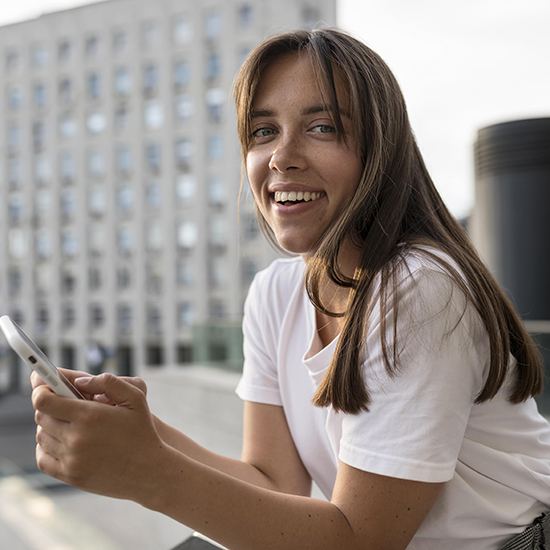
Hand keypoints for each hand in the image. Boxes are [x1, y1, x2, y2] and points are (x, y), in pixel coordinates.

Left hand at [32, 373, 163, 501]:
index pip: (44, 400)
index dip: (40, 390)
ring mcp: (71, 459)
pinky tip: (60, 441)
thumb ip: (108, 382)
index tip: (44, 386)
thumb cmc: (142, 430)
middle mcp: (76, 438)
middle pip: (41, 417)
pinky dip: (45, 448)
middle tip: (61, 403)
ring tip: (66, 422)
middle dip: (48, 406)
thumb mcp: (135, 398)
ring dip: (48, 426)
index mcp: (90, 415)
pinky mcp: (70, 476)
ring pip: (41, 436)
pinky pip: (43, 459)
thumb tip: (79, 381)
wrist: (149, 471)